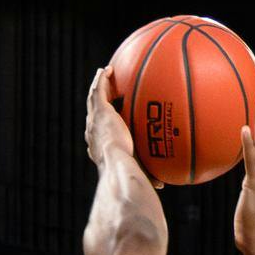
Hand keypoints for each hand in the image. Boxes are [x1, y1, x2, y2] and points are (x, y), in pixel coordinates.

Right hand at [83, 67, 156, 183]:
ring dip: (97, 86)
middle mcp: (92, 131)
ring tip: (103, 75)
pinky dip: (101, 79)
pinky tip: (107, 69)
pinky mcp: (100, 109)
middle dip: (96, 103)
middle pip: (92, 113)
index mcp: (97, 146)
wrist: (117, 163)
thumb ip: (148, 175)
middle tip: (102, 95)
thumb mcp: (137, 172)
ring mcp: (94, 119)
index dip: (99, 125)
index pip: (96, 133)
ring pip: (92, 98)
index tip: (106, 121)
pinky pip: (98, 89)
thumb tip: (162, 185)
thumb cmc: (126, 173)